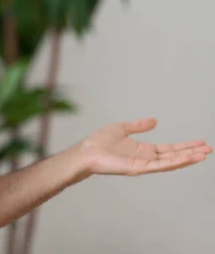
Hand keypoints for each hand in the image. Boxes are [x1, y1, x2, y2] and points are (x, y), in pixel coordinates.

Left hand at [79, 118, 211, 175]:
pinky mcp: (138, 168)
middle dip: (191, 152)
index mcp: (143, 149)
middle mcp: (145, 158)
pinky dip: (174, 162)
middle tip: (209, 149)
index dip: (184, 146)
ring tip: (204, 154)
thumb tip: (154, 120)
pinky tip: (187, 158)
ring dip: (187, 158)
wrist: (86, 151)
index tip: (199, 142)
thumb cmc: (99, 142)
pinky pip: (159, 165)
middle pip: (173, 155)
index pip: (168, 149)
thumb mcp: (122, 128)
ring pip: (170, 162)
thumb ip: (138, 126)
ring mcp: (143, 164)